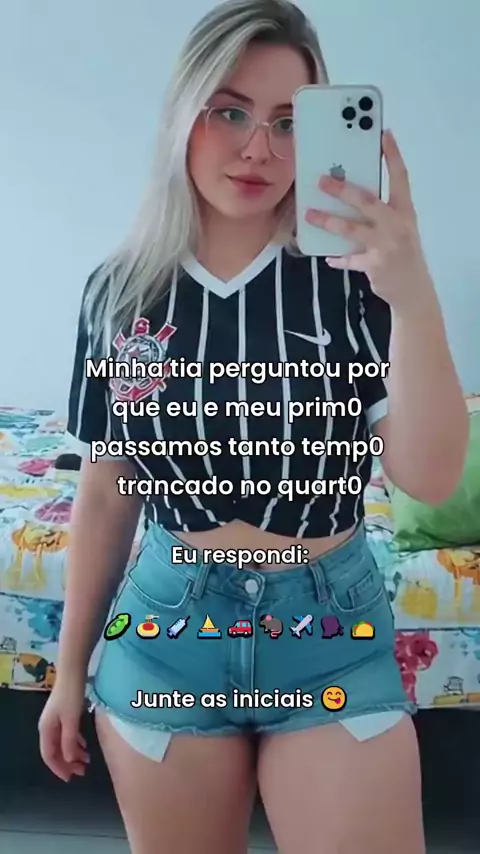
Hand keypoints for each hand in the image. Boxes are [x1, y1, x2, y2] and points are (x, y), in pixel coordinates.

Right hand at [38, 675, 89, 781]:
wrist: (73, 671)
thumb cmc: (72, 696)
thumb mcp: (71, 721)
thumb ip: (69, 742)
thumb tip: (69, 760)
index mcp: (46, 730)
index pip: (49, 756)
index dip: (59, 768)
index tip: (71, 778)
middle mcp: (48, 727)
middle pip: (56, 751)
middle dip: (68, 763)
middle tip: (83, 771)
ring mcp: (56, 720)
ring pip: (63, 743)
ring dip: (74, 753)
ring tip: (87, 760)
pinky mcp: (64, 714)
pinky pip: (68, 734)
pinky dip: (76, 742)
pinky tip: (85, 745)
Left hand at [305, 130, 433, 312]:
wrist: (413, 288)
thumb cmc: (403, 251)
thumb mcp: (400, 226)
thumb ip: (381, 210)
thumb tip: (350, 192)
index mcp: (405, 210)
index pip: (400, 177)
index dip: (392, 155)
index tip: (383, 134)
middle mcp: (397, 224)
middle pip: (367, 201)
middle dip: (343, 189)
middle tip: (321, 180)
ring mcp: (386, 245)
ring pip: (352, 229)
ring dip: (328, 221)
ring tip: (310, 214)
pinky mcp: (374, 265)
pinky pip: (349, 259)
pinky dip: (338, 258)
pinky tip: (328, 256)